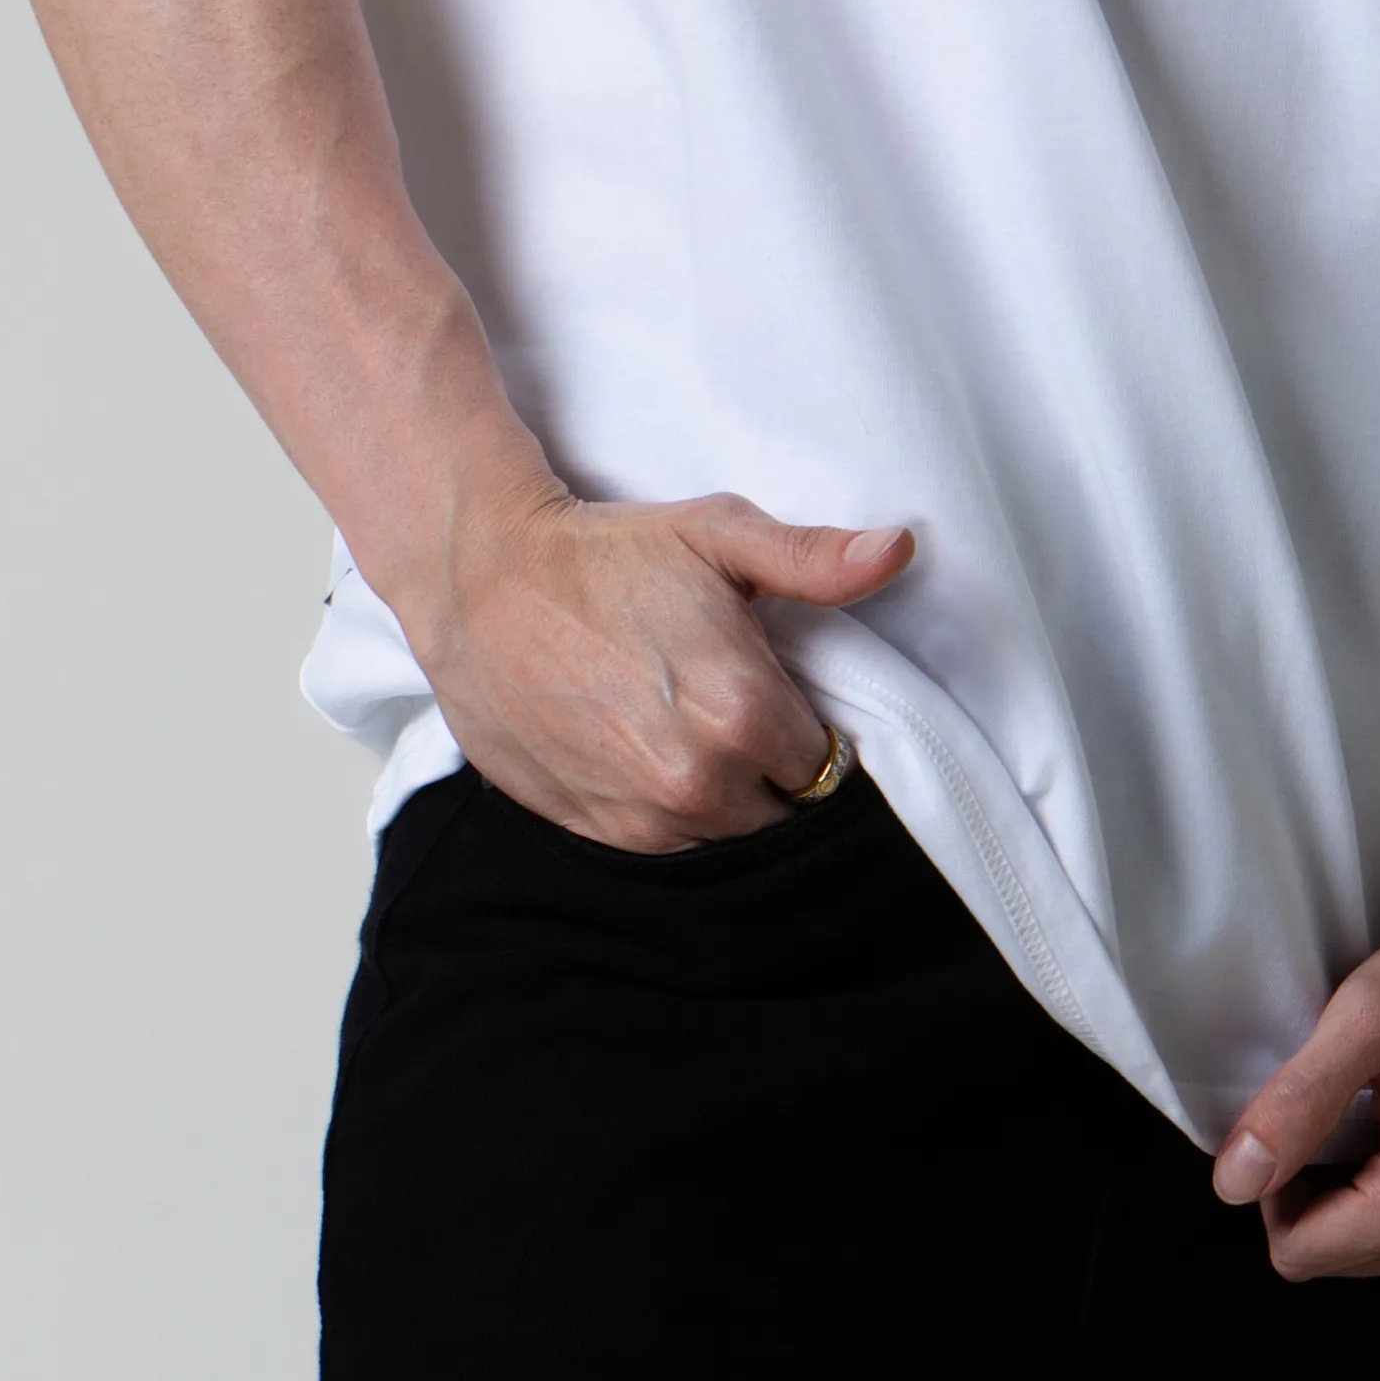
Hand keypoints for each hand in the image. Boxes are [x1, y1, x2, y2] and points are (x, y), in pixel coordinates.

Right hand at [411, 474, 914, 850]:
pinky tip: (651, 756)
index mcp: (744, 712)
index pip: (828, 759)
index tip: (787, 695)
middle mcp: (701, 781)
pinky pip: (671, 846)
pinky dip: (674, 812)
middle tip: (740, 709)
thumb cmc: (604, 554)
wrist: (481, 582)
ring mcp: (646, 817)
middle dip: (776, 768)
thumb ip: (815, 558)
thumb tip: (898, 551)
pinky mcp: (599, 833)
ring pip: (730, 835)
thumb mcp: (717, 534)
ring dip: (728, 796)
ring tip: (693, 731)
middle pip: (785, 808)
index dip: (812, 725)